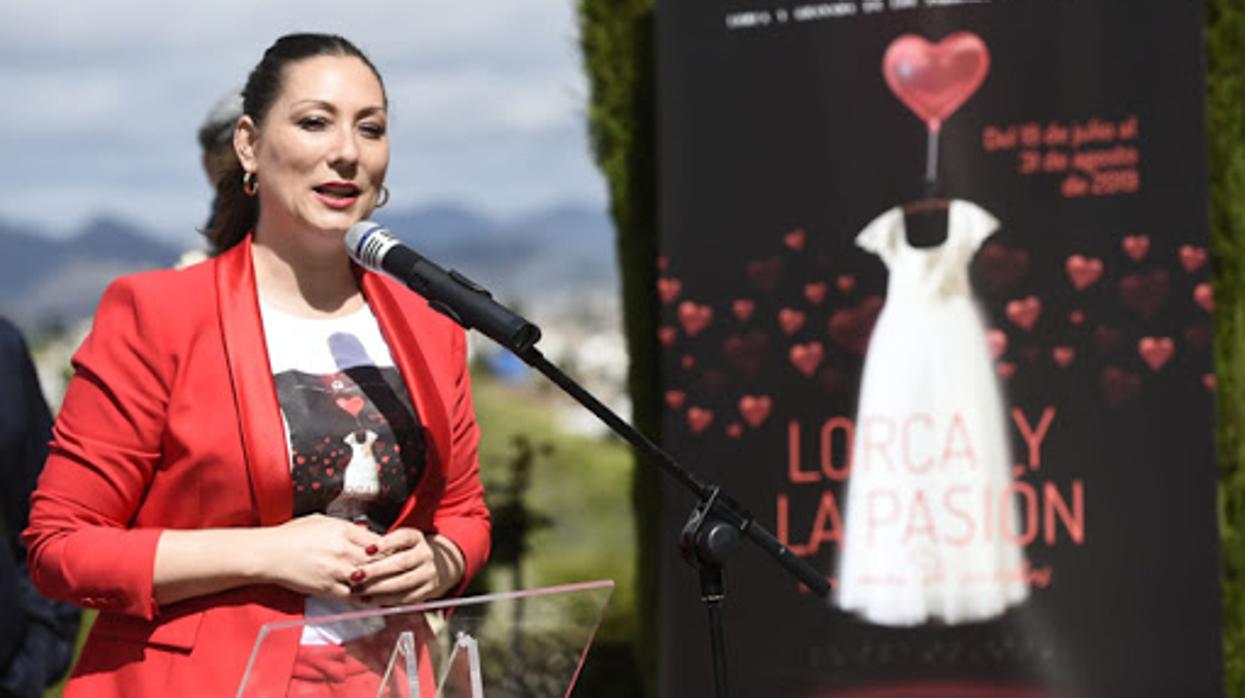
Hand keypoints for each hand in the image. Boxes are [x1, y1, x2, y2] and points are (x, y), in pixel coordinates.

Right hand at [255, 514, 383, 599]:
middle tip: (398, 569)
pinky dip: (365, 596)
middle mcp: (342, 550)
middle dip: (389, 565)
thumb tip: (365, 533)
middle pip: (378, 560)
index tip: (394, 552)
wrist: (268, 554)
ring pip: (369, 579)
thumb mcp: (322, 521)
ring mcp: (336, 571)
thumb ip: (346, 528)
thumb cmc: (292, 536)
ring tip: (390, 584)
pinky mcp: (327, 588)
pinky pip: (354, 596)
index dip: (390, 548)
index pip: (379, 540)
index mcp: (343, 530)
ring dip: (379, 582)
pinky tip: (372, 596)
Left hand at [351, 528, 464, 605]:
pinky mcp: (427, 591)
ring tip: (358, 590)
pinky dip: (384, 600)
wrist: (429, 566)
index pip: (403, 538)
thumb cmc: (402, 553)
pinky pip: (405, 597)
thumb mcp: (395, 543)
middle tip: (356, 575)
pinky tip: (368, 599)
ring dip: (378, 588)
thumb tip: (358, 554)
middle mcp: (426, 554)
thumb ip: (380, 548)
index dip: (386, 543)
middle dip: (376, 570)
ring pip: (403, 582)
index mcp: (416, 538)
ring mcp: (428, 573)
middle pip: (401, 562)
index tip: (367, 550)